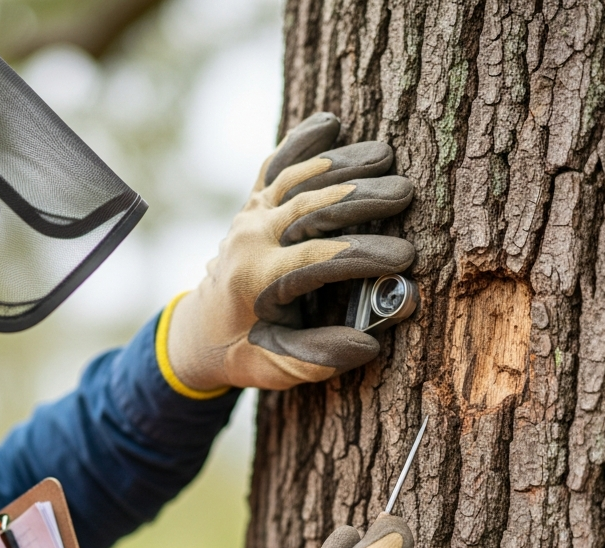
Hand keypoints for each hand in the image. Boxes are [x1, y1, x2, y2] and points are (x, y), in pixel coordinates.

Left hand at [162, 112, 414, 393]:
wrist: (198, 331)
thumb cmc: (247, 352)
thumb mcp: (280, 367)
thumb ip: (320, 357)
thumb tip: (369, 344)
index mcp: (255, 280)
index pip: (315, 259)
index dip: (362, 257)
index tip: (405, 258)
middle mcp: (249, 239)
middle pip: (309, 208)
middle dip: (359, 198)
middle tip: (405, 193)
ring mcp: (249, 216)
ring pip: (296, 179)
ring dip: (341, 164)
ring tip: (385, 155)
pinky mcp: (252, 204)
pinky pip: (274, 166)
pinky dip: (300, 142)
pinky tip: (329, 123)